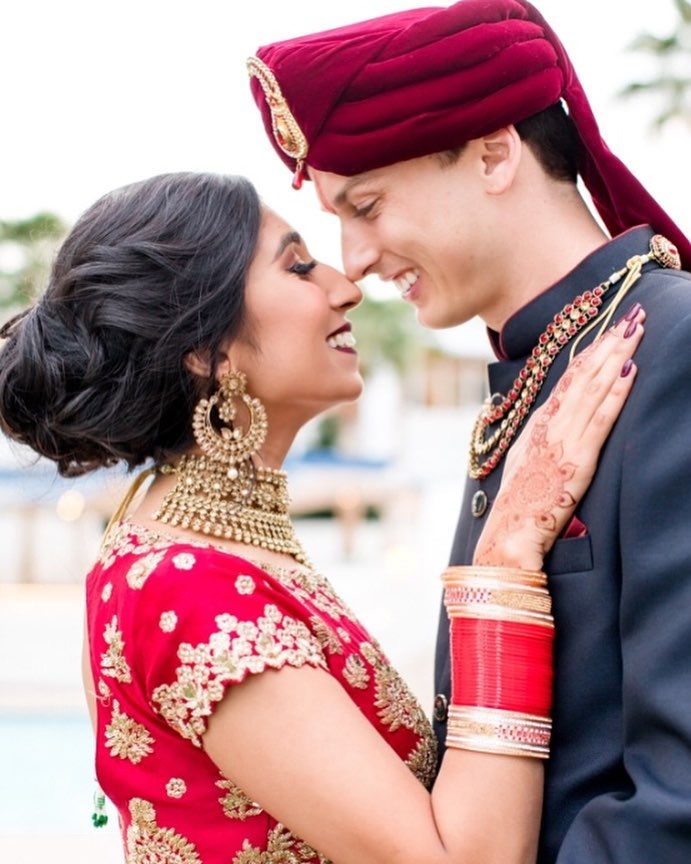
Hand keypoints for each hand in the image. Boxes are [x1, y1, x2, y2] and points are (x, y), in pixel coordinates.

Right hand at [474, 307, 644, 570]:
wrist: (511, 529)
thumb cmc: (518, 504)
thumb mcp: (525, 462)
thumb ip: (540, 439)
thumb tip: (552, 425)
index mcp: (538, 423)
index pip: (569, 379)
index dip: (591, 352)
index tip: (608, 330)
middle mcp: (550, 423)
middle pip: (584, 373)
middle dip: (610, 341)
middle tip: (632, 313)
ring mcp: (564, 436)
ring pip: (594, 387)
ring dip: (617, 355)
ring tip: (636, 329)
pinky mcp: (579, 456)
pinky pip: (601, 417)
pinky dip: (616, 391)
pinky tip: (631, 371)